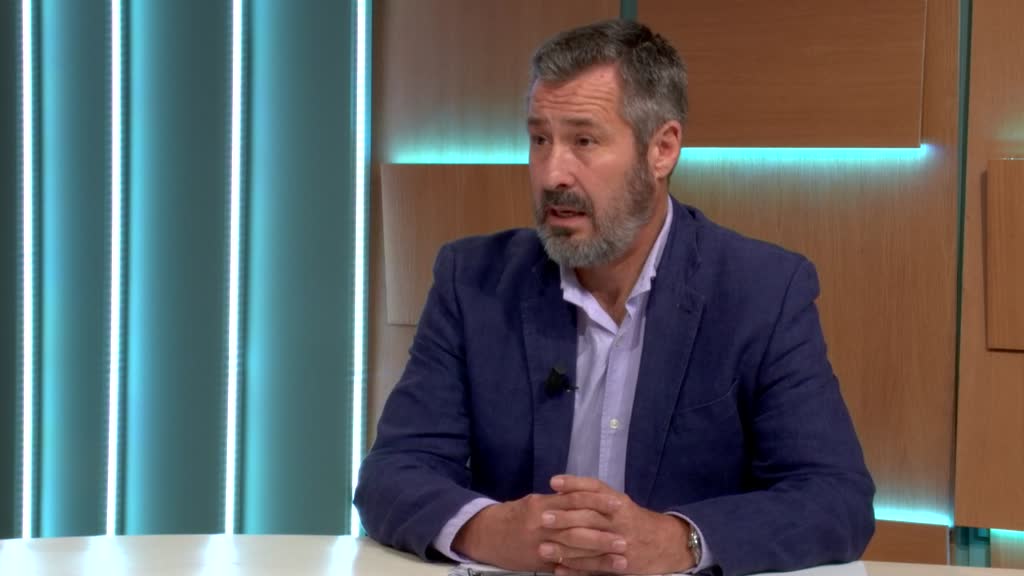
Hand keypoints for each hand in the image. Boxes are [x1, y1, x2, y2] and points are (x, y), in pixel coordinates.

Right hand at [451, 490, 624, 571]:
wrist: (484, 535)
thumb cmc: (512, 515)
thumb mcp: (533, 502)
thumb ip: (557, 502)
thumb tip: (583, 499)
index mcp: (541, 505)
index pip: (574, 500)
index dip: (598, 502)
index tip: (620, 504)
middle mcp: (541, 525)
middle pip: (577, 529)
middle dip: (603, 535)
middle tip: (626, 539)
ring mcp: (540, 546)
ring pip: (574, 552)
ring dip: (600, 557)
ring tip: (621, 559)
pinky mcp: (540, 563)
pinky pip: (565, 567)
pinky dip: (584, 570)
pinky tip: (600, 573)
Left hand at [539, 475, 695, 574]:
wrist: (665, 544)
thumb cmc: (632, 520)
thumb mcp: (618, 503)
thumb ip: (594, 497)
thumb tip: (561, 491)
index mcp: (618, 502)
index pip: (595, 489)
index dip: (574, 484)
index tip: (553, 483)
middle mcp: (619, 520)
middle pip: (589, 516)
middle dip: (565, 517)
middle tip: (542, 518)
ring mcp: (620, 543)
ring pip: (589, 544)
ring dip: (564, 547)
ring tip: (543, 548)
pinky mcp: (620, 564)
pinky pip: (595, 567)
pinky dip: (576, 568)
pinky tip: (558, 568)